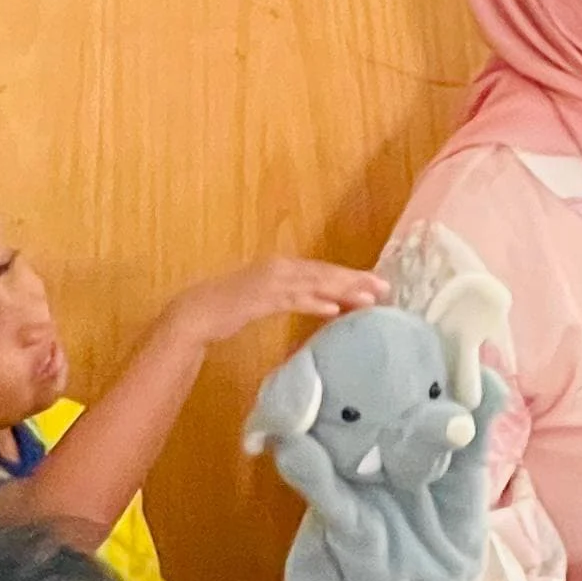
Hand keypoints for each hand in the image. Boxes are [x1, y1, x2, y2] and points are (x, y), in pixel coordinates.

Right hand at [172, 257, 382, 347]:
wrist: (195, 312)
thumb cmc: (232, 307)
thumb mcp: (270, 300)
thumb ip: (298, 297)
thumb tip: (331, 303)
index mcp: (283, 268)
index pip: (323, 271)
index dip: (351, 276)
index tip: (379, 284)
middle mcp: (279, 269)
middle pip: (324, 273)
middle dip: (356, 280)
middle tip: (386, 288)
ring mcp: (268, 282)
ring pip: (313, 284)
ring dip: (343, 290)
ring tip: (370, 298)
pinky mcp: (259, 298)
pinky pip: (291, 300)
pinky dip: (313, 303)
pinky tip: (334, 309)